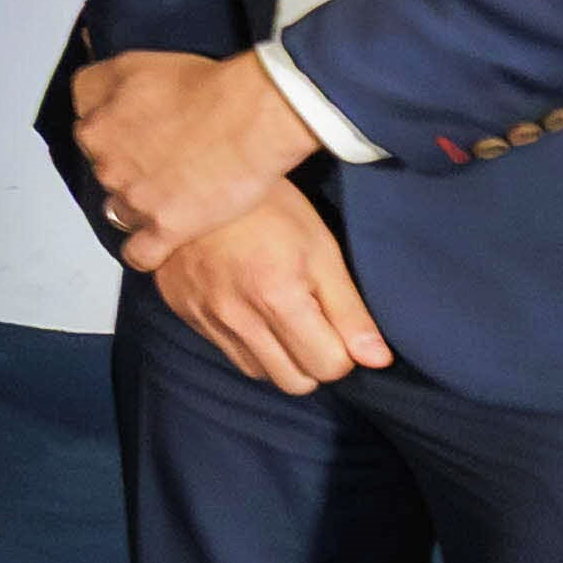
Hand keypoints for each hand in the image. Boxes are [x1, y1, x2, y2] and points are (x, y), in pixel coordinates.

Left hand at [74, 46, 327, 256]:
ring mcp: (132, 199)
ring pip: (119, 211)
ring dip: (138, 206)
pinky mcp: (163, 229)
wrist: (250, 117)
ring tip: (171, 194)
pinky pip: (138, 253)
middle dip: (126, 168)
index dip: (115, 130)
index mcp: (95, 124)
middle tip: (163, 160)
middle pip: (104, 170)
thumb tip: (79, 65)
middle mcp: (105, 162)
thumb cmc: (205, 85)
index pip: (88, 131)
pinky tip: (161, 238)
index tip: (138, 131)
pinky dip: (146, 249)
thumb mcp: (138, 62)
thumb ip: (101, 77)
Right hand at [147, 184, 392, 392]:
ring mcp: (207, 318)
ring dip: (281, 357)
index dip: (345, 351)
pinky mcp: (185, 314)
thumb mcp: (320, 249)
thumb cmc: (270, 207)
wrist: (194, 179)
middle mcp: (238, 316)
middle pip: (295, 383)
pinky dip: (250, 344)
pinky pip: (229, 354)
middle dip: (314, 361)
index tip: (339, 321)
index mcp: (278, 296)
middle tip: (316, 323)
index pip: (328, 366)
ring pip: (261, 374)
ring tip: (283, 315)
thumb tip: (377, 360)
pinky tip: (253, 309)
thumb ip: (350, 310)